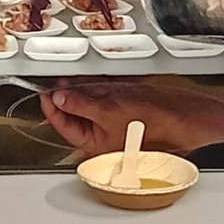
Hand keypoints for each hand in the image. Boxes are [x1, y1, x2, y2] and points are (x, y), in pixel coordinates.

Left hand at [38, 79, 223, 157]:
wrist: (180, 115)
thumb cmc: (151, 121)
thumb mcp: (107, 111)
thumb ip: (80, 104)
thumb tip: (58, 98)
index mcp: (95, 143)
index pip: (64, 125)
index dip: (51, 107)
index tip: (43, 92)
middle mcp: (101, 135)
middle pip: (74, 114)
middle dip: (65, 97)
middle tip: (54, 83)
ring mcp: (111, 121)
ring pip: (87, 104)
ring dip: (77, 91)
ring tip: (68, 80)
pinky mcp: (121, 109)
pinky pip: (101, 97)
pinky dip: (93, 87)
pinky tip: (86, 80)